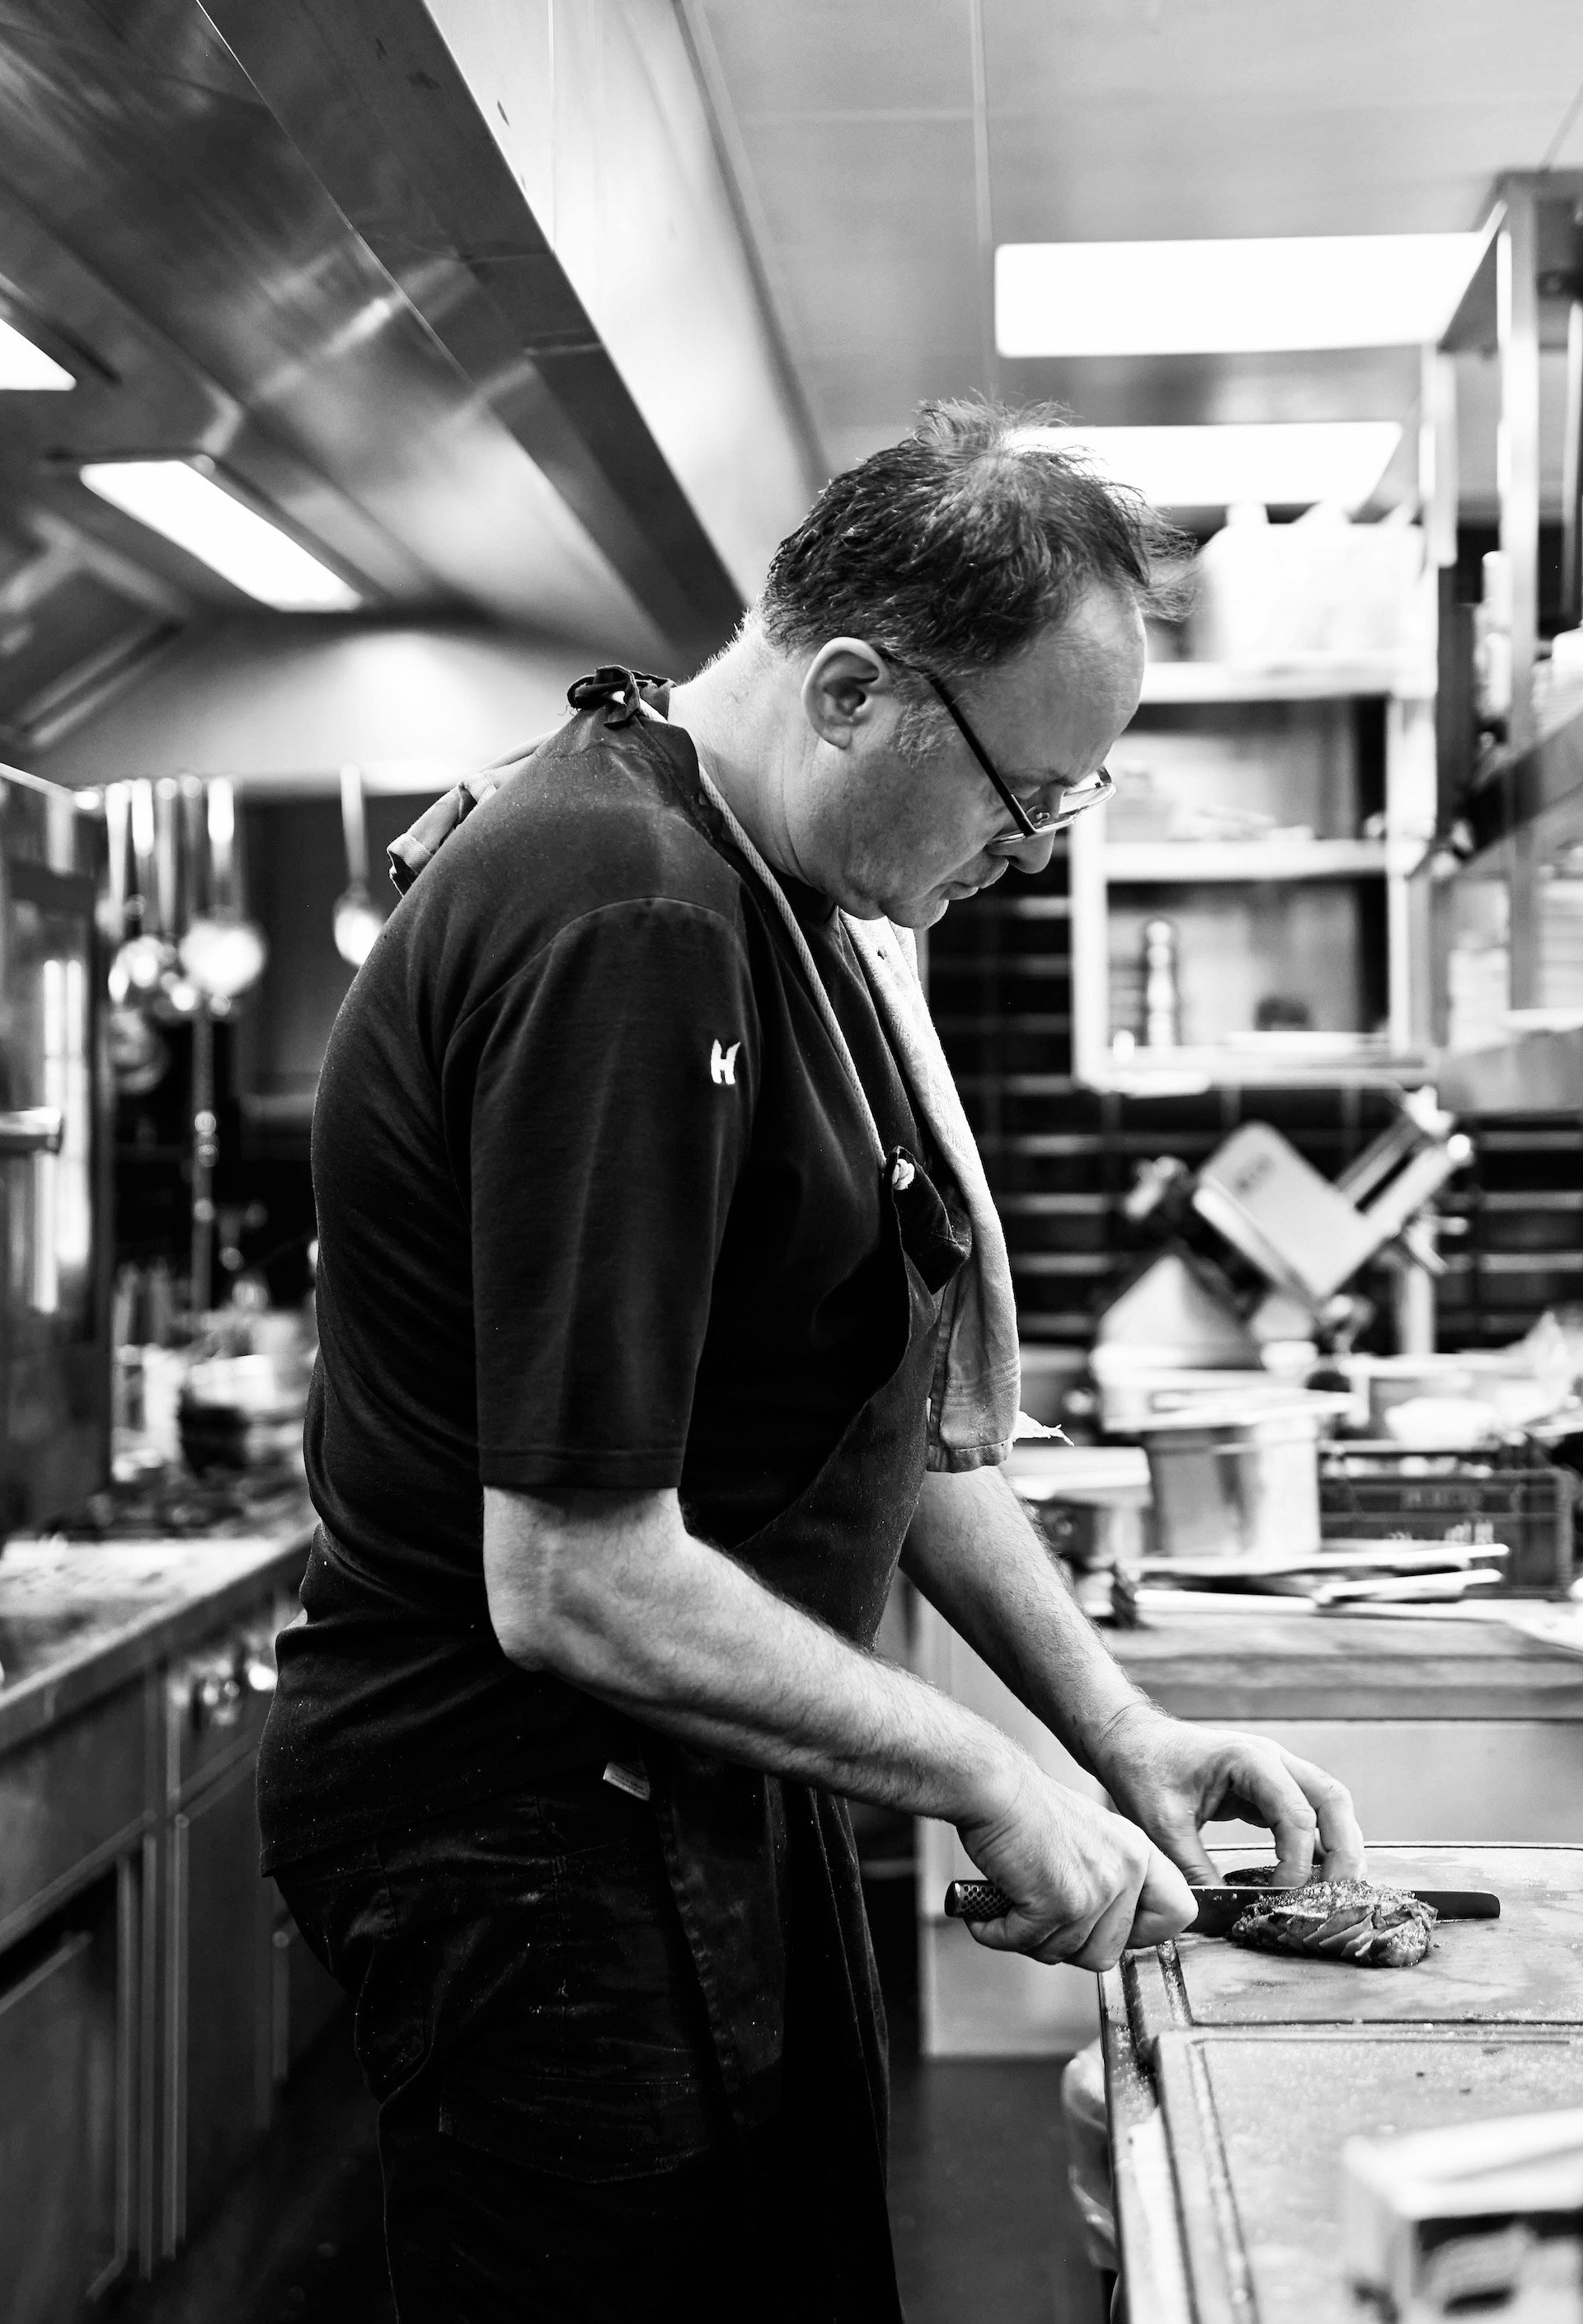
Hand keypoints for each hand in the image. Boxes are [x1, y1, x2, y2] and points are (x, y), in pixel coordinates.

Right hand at [955, 1756, 1196, 1970]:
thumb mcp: (1094, 1836)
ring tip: (1011, 1906)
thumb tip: (1108, 1928)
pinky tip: (989, 1912)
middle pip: (1108, 1953)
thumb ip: (1111, 1878)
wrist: (995, 1788)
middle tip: (1041, 1921)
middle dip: (1067, 1945)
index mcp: (1138, 1853)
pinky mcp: (1059, 1904)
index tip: (1116, 1933)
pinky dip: (999, 1933)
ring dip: (1030, 1938)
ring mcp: (1095, 1891)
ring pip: (1066, 1954)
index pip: (1179, 1913)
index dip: (1145, 1933)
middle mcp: (1125, 1871)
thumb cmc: (1030, 1808)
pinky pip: (1027, 1944)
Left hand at [1093, 1705, 1365, 1888]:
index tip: (1284, 1897)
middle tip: (1340, 1897)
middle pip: (1332, 1800)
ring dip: (1339, 1846)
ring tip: (1335, 1892)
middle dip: (1344, 1850)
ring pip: (1329, 1803)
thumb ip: (1194, 1868)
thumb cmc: (1142, 1770)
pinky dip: (1319, 1843)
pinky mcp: (1268, 1787)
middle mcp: (1271, 1759)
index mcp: (1247, 1760)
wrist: (1129, 1741)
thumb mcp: (1161, 1825)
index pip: (1295, 1814)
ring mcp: (1274, 1770)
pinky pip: (1308, 1812)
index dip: (1298, 1861)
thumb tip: (1225, 1913)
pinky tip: (1313, 1877)